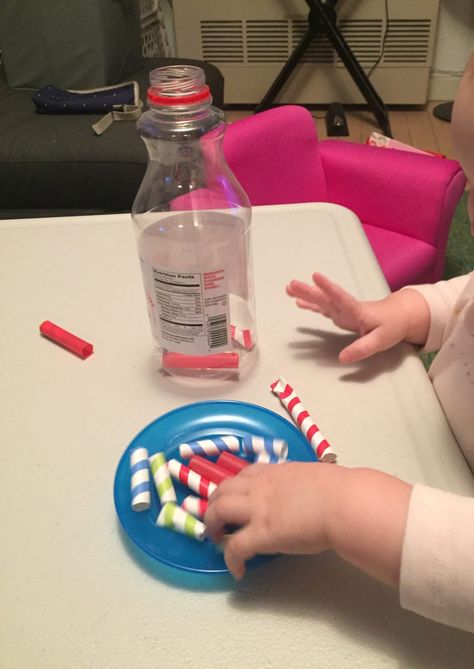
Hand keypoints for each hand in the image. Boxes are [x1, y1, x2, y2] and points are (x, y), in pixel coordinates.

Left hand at [205, 462, 410, 587]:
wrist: (342, 503)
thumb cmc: (339, 490)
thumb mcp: (313, 477)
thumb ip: (300, 485)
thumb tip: (306, 495)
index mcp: (274, 473)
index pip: (244, 474)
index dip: (233, 487)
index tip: (234, 498)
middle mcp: (260, 487)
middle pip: (223, 490)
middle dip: (214, 504)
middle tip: (218, 521)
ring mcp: (257, 509)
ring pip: (218, 511)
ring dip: (212, 526)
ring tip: (218, 541)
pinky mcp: (261, 534)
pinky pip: (235, 547)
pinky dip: (232, 560)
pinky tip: (239, 571)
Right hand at [286, 272, 428, 362]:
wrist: (398, 315)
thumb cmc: (391, 327)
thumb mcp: (380, 341)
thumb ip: (362, 349)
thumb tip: (341, 358)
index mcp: (357, 311)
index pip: (341, 298)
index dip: (328, 288)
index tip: (315, 277)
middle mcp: (347, 308)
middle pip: (326, 298)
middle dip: (309, 291)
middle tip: (291, 284)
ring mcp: (342, 310)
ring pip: (322, 300)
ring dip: (306, 294)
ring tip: (289, 288)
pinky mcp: (341, 313)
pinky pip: (322, 307)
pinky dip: (310, 304)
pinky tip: (298, 302)